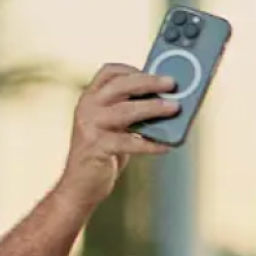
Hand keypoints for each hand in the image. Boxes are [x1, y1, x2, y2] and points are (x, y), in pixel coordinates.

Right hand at [57, 64, 179, 208]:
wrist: (80, 186)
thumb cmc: (104, 154)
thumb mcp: (114, 127)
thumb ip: (131, 112)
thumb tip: (167, 101)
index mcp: (90, 98)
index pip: (109, 72)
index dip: (133, 69)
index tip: (156, 71)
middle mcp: (87, 107)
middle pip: (120, 86)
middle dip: (148, 82)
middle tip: (172, 83)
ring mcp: (89, 126)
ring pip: (125, 111)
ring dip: (152, 108)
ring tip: (174, 108)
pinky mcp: (96, 147)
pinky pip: (128, 143)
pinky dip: (150, 143)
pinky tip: (166, 146)